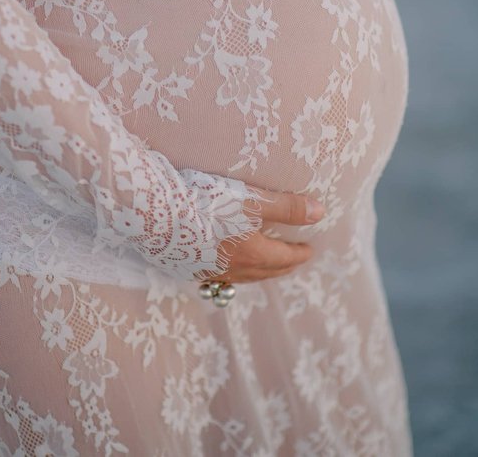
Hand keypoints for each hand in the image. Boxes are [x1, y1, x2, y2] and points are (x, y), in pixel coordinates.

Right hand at [200, 187, 324, 283]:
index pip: (284, 257)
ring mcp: (210, 272)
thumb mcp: (253, 199)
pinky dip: (233, 274)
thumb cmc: (208, 202)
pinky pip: (219, 278)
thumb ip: (287, 208)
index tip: (309, 250)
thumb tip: (320, 213)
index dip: (299, 254)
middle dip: (283, 266)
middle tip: (292, 262)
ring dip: (259, 273)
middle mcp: (234, 269)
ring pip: (243, 278)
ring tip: (265, 268)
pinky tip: (227, 269)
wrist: (158, 214)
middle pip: (266, 272)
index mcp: (253, 253)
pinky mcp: (188, 269)